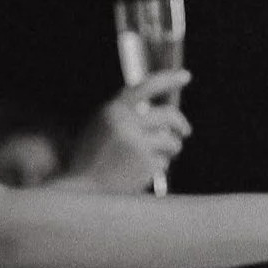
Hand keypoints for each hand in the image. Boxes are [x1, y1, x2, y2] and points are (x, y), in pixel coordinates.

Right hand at [70, 71, 191, 192]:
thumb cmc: (91, 160)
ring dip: (169, 150)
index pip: (146, 86)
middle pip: (168, 115)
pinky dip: (157, 168)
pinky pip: (164, 163)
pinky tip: (139, 175)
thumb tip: (159, 114)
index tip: (185, 76)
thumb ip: (124, 116)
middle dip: (181, 124)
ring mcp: (137, 144)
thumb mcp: (100, 128)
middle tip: (185, 132)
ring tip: (153, 159)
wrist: (82, 191)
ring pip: (171, 141)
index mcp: (113, 110)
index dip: (168, 79)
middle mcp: (126, 123)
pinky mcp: (146, 164)